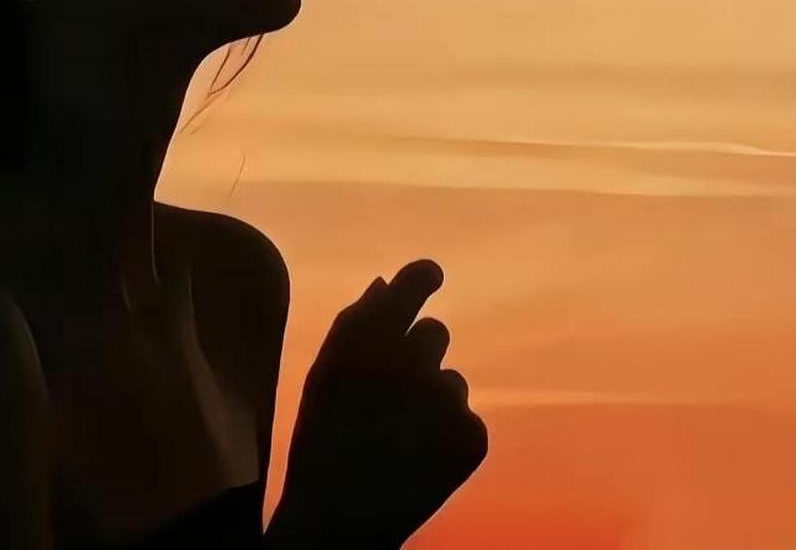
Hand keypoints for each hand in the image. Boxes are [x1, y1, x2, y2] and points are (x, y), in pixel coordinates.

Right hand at [272, 261, 486, 549]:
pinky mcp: (472, 435)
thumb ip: (354, 321)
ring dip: (432, 400)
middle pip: (436, 333)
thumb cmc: (323, 439)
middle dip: (419, 355)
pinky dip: (447, 436)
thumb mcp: (325, 374)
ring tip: (397, 439)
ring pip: (451, 380)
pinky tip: (417, 461)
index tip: (430, 276)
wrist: (341, 519)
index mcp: (370, 336)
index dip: (424, 276)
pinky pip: (466, 418)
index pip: (416, 281)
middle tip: (392, 397)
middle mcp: (411, 359)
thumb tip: (385, 282)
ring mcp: (445, 399)